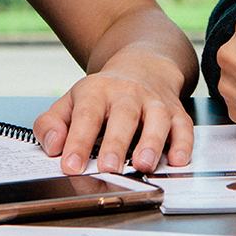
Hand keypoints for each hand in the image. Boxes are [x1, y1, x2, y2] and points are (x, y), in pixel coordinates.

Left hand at [36, 49, 193, 174]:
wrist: (143, 66)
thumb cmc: (102, 94)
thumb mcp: (70, 102)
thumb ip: (51, 124)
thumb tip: (53, 146)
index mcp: (96, 92)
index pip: (86, 116)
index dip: (78, 142)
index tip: (71, 165)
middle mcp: (127, 94)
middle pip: (123, 115)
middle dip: (116, 143)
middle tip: (108, 168)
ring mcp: (154, 101)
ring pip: (157, 118)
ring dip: (152, 142)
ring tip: (143, 164)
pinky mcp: (176, 111)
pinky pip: (183, 125)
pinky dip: (183, 143)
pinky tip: (178, 159)